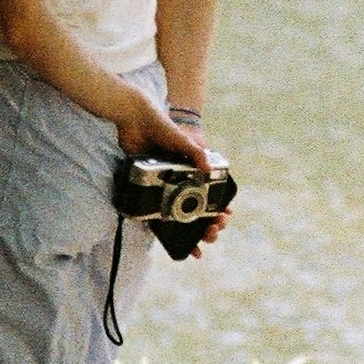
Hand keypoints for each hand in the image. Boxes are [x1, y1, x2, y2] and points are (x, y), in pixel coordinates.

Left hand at [121, 102, 228, 251]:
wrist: (136, 120)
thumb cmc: (163, 128)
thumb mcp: (183, 141)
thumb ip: (196, 153)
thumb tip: (208, 170)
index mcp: (193, 169)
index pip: (211, 193)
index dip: (220, 207)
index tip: (226, 217)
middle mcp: (180, 178)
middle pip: (198, 208)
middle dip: (209, 224)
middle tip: (214, 232)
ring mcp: (164, 184)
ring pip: (179, 214)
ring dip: (191, 230)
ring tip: (198, 243)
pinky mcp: (148, 187)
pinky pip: (157, 210)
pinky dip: (165, 226)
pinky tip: (173, 239)